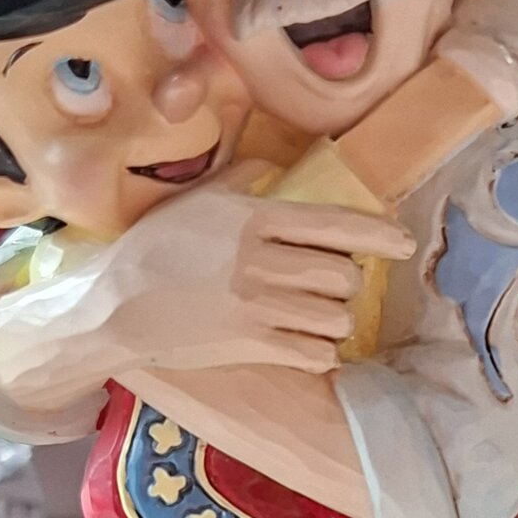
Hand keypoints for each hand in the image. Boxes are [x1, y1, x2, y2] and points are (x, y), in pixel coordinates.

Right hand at [114, 190, 412, 371]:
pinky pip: (315, 353)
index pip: (334, 223)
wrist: (114, 307)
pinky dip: (320, 351)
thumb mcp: (193, 202)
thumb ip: (238, 181)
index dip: (379, 234)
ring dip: (336, 318)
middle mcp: (262, 262)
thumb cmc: (152, 249)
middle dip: (348, 280)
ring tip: (320, 315)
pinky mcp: (252, 346)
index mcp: (253, 221)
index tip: (403, 242)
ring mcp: (259, 308)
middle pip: (343, 274)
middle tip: (332, 282)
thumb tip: (269, 164)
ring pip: (336, 316)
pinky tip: (307, 344)